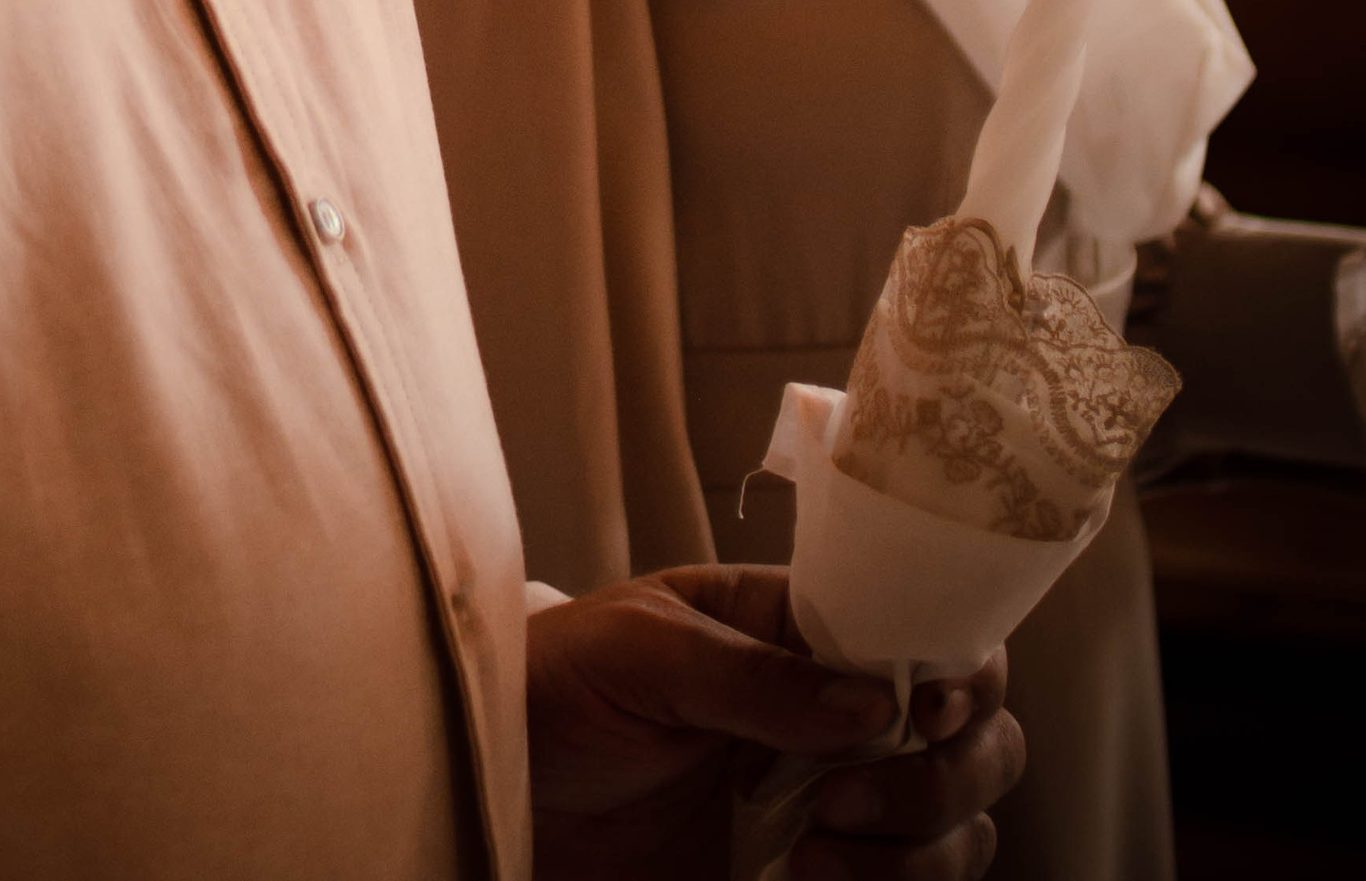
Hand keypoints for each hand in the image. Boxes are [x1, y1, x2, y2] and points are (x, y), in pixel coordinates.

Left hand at [526, 563, 1022, 876]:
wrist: (508, 786)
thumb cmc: (561, 687)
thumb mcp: (638, 653)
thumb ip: (747, 672)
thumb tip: (873, 702)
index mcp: (801, 630)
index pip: (930, 632)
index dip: (962, 669)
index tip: (929, 710)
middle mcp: (838, 714)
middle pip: (977, 740)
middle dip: (944, 777)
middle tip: (842, 802)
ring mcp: (836, 801)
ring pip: (961, 827)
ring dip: (919, 850)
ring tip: (814, 855)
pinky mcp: (817, 872)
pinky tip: (810, 880)